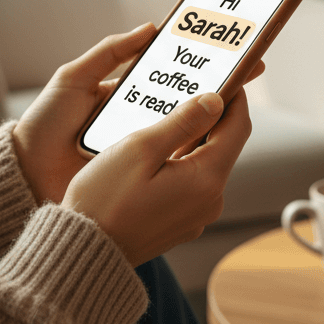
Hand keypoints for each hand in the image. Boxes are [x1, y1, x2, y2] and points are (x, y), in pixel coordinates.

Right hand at [11, 23, 264, 206]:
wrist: (86, 251)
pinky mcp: (179, 221)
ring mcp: (195, 214)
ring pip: (205, 161)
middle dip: (213, 112)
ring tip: (172, 107)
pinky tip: (159, 144)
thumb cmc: (105, 198)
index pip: (237, 127)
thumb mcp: (140, 148)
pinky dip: (182, 157)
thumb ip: (182, 121)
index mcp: (206, 180)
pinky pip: (190, 180)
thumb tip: (215, 99)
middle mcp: (209, 200)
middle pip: (223, 143)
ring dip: (194, 134)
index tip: (226, 72)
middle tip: (194, 82)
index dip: (234, 95)